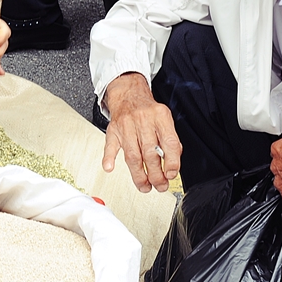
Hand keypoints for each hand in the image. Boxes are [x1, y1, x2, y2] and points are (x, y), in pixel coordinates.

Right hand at [101, 73, 181, 192]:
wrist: (128, 94)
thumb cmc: (148, 110)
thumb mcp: (165, 119)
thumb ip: (171, 140)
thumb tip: (172, 164)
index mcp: (160, 116)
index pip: (169, 142)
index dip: (172, 162)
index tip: (172, 174)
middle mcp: (143, 120)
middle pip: (150, 153)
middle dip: (156, 175)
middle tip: (160, 185)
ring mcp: (126, 125)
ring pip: (132, 155)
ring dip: (139, 175)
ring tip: (145, 186)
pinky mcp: (113, 130)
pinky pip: (110, 145)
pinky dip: (109, 157)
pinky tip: (109, 167)